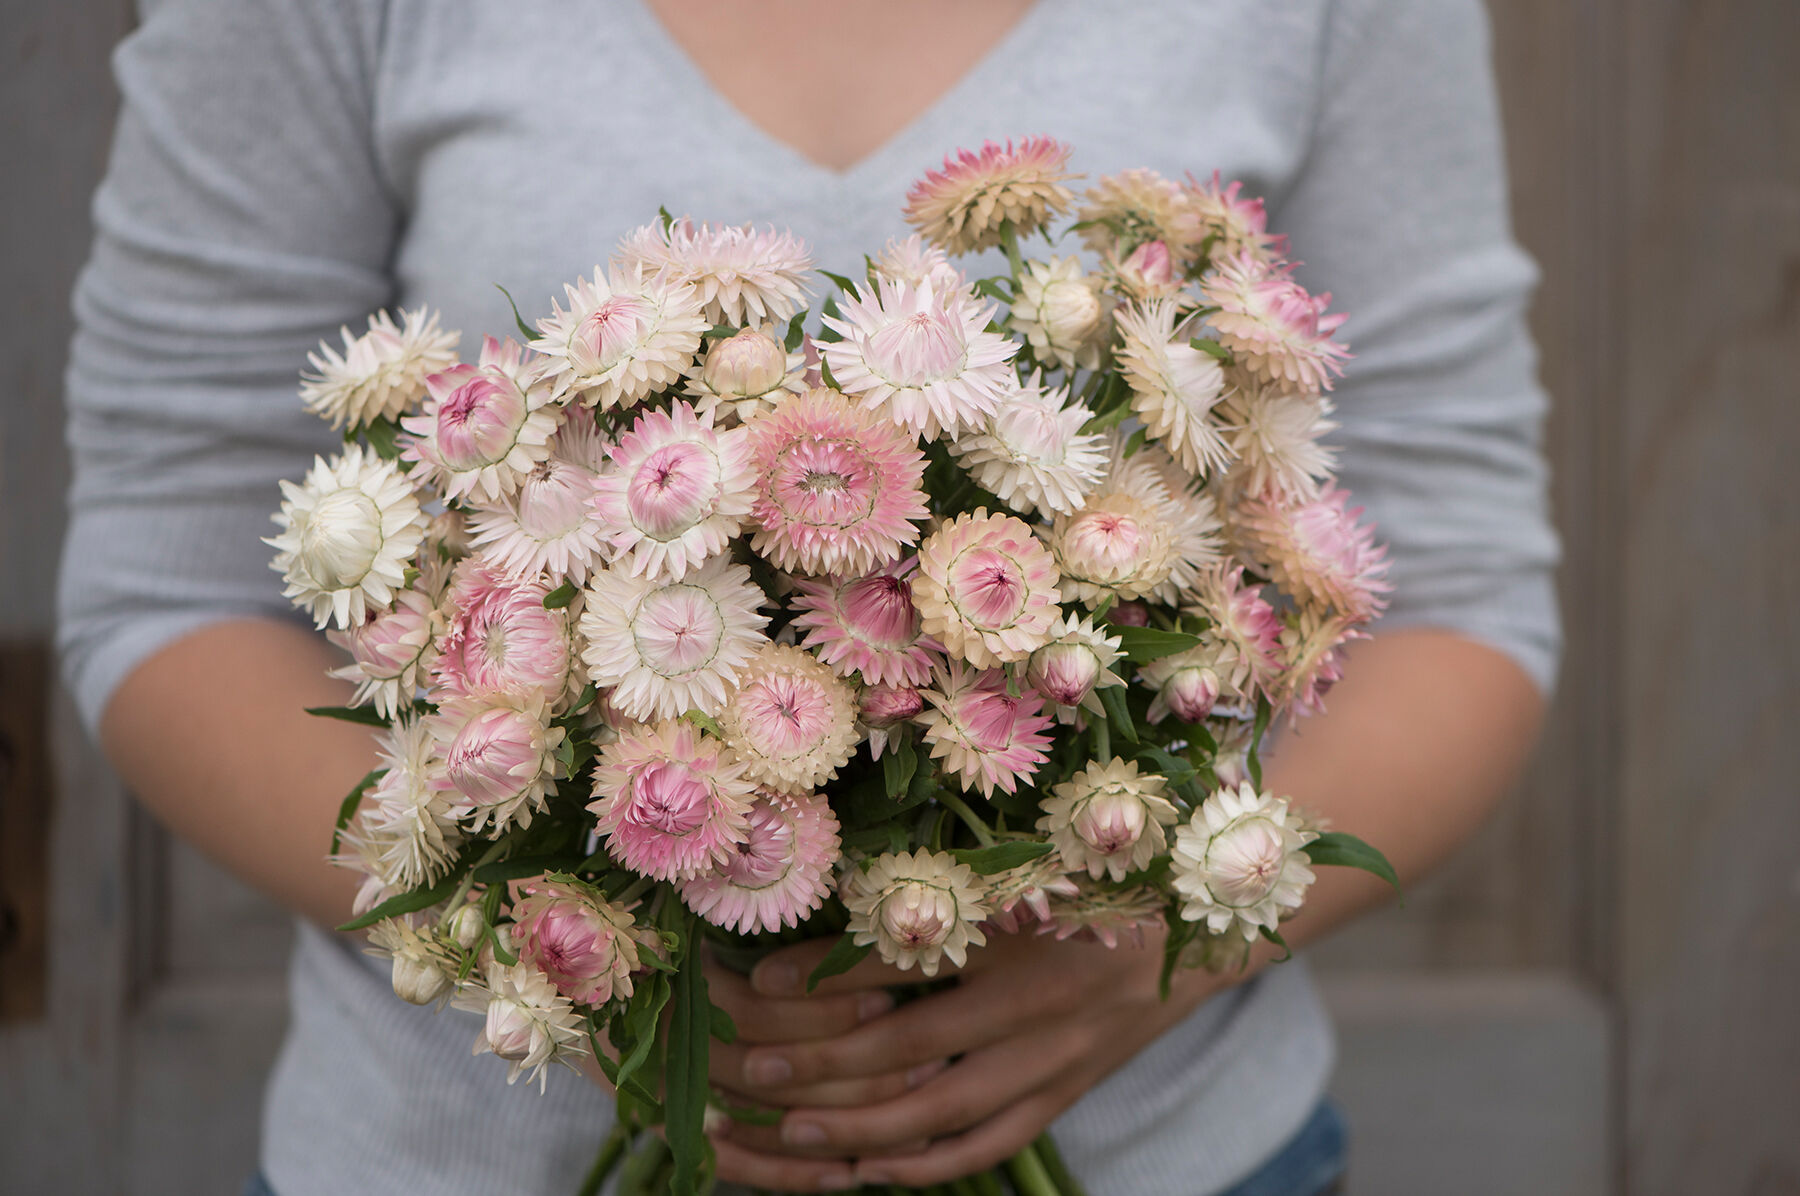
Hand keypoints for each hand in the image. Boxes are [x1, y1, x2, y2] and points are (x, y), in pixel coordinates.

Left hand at [704, 927, 1228, 1190]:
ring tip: (794, 1136)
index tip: (755, 988)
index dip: (821, 979)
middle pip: (905, 1049)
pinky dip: (931, 1163)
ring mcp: (1052, 1057)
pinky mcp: (1065, 1092)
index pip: (898, 962)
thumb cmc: (1092, 884)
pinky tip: (875, 1169)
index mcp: (1014, 930)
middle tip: (751, 1078)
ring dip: (861, 1128)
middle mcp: (1031, 1001)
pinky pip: (992, 1142)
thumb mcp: (1015, 876)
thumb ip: (933, 898)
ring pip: (943, 1111)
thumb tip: (833, 921)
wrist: (1194, 929)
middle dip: (819, 1066)